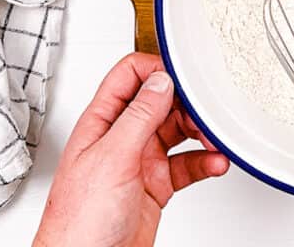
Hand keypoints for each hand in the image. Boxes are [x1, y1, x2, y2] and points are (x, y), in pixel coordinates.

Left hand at [33, 53, 229, 246]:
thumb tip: (161, 81)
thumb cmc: (78, 223)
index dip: (158, 70)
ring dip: (201, 134)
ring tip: (215, 140)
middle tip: (206, 115)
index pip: (129, 76)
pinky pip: (187, 165)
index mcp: (102, 123)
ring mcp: (139, 161)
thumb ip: (138, 116)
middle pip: (161, 102)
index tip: (185, 77)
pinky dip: (204, 162)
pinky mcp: (155, 185)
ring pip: (178, 132)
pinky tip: (214, 163)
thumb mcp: (111, 159)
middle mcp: (121, 138)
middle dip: (188, 105)